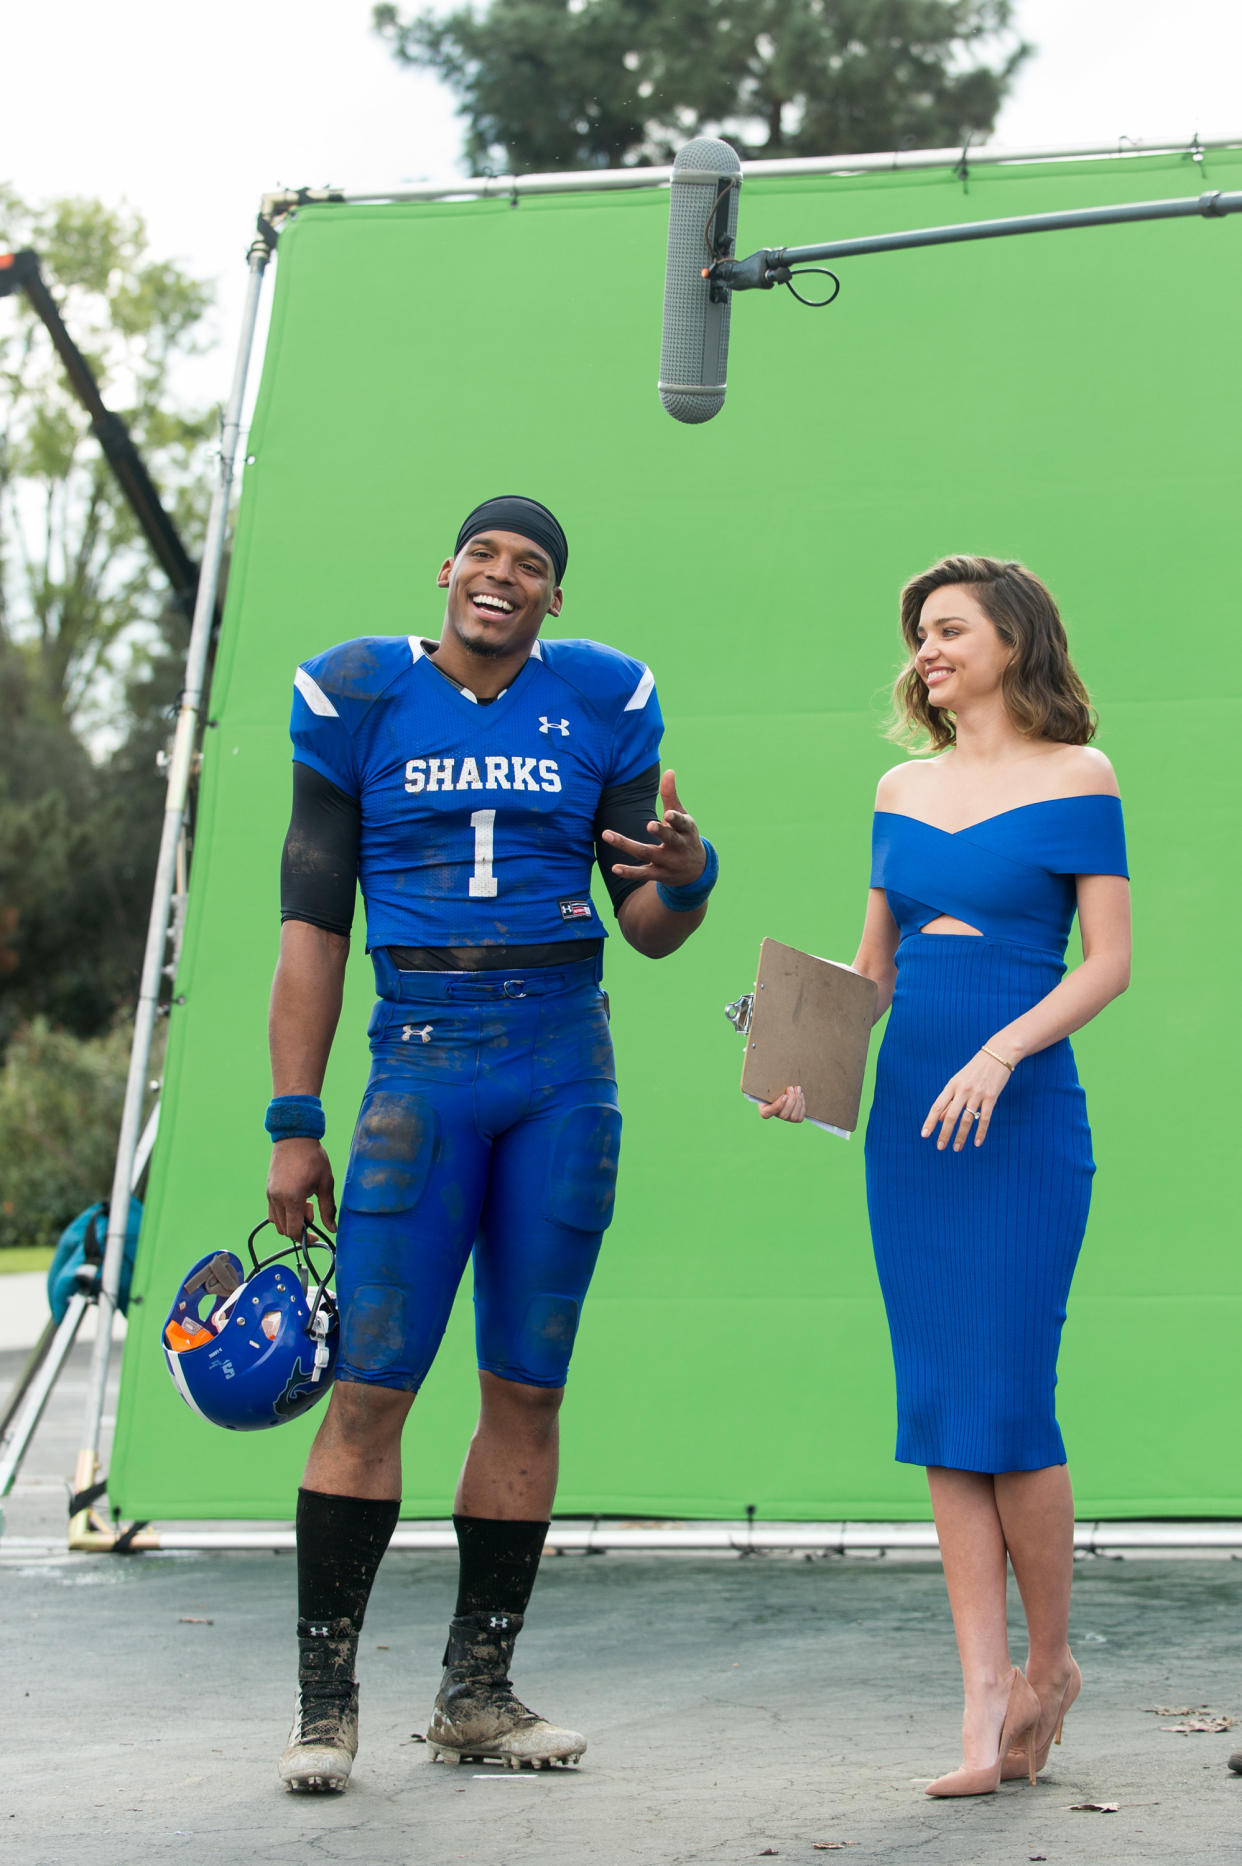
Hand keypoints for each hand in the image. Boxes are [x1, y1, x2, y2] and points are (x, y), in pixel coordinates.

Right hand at [267, 1138, 337, 1237]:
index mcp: (292, 1198)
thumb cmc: (313, 1158)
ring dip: (291, 1221)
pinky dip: (284, 1213)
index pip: (294, 1231)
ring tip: (305, 1202)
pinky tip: (296, 1199)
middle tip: (312, 1210)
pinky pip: (273, 1211)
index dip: (305, 1238)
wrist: (295, 1137)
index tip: (315, 1236)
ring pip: (277, 1222)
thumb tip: (332, 1229)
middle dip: (299, 1228)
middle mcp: (277, 1199)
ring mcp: (270, 1194)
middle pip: (284, 1229)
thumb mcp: (326, 1183)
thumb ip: (328, 1208)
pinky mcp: (268, 1190)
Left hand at [601, 768, 705, 889]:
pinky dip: (629, 871)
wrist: (696, 871)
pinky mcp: (658, 874)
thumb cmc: (685, 836)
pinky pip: (643, 874)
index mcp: (686, 830)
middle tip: (650, 824)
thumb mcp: (683, 817)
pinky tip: (614, 868)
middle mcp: (678, 847)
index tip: (668, 814)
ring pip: (647, 853)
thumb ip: (672, 796)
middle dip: (660, 832)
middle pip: (668, 839)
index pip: (683, 824)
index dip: (676, 819)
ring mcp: (668, 862)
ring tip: (607, 835)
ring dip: (627, 845)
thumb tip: (669, 770)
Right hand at [760, 1085, 805, 1121]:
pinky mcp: (794, 1118)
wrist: (778, 1086)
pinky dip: (802, 1104)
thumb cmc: (770, 1085)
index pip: (767, 1113)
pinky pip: (800, 1117)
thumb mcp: (765, 1084)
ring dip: (798, 1101)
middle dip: (791, 1101)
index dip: (778, 1106)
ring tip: (797, 1089)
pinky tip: (800, 1094)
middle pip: (784, 1115)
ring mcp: (785, 1118)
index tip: (784, 1096)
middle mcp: (775, 1116)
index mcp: (764, 1110)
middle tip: (790, 1087)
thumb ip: (765, 1085)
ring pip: (794, 1117)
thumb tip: (766, 1077)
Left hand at [922, 1049, 1013, 1150]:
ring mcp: (977, 1094)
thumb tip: (939, 1119)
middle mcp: (963, 1090)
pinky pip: (985, 1118)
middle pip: (950, 1116)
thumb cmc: (976, 1069)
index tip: (925, 1135)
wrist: (998, 1054)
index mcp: (952, 1085)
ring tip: (956, 1148)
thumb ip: (950, 1099)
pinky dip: (980, 1132)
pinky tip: (977, 1143)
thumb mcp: (959, 1080)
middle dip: (944, 1133)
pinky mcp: (991, 1097)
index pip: (937, 1106)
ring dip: (961, 1136)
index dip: (930, 1121)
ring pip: (967, 1120)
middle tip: (940, 1147)